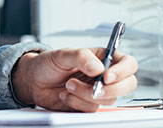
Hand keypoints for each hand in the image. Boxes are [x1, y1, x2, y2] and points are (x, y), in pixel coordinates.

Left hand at [11, 48, 137, 111]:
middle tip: (93, 88)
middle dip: (110, 90)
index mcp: (103, 58)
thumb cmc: (48, 63)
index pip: (128, 63)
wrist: (34, 81)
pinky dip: (77, 103)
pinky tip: (66, 95)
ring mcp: (98, 91)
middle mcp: (104, 75)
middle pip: (127, 85)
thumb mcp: (62, 54)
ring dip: (86, 95)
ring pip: (108, 100)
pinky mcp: (88, 104)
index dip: (123, 71)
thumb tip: (97, 68)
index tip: (106, 76)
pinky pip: (92, 109)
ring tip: (69, 85)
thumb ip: (81, 57)